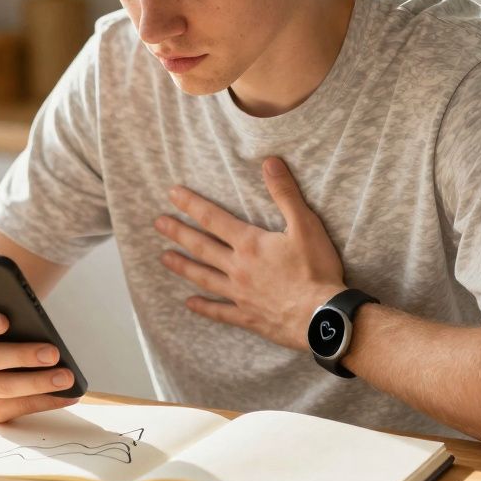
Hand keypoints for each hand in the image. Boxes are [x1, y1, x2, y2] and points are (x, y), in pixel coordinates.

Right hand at [0, 308, 80, 421]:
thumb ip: (6, 309)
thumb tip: (37, 316)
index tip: (5, 321)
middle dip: (23, 356)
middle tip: (52, 353)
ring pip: (4, 386)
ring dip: (39, 382)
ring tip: (66, 377)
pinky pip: (19, 407)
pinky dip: (46, 401)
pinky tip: (68, 395)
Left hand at [154, 156, 345, 350]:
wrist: (323, 317)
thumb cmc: (316, 270)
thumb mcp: (305, 225)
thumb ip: (285, 194)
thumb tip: (270, 162)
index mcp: (250, 244)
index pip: (214, 219)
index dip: (192, 204)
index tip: (172, 194)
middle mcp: (238, 267)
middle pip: (202, 247)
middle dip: (178, 233)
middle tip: (157, 224)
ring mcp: (240, 294)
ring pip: (204, 277)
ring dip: (183, 266)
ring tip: (163, 258)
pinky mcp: (248, 316)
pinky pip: (220, 312)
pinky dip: (204, 307)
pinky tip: (189, 304)